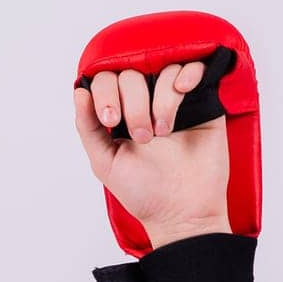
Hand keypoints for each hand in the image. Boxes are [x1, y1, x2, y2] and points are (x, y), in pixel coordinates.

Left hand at [73, 61, 231, 247]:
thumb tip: (79, 91)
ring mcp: (174, 101)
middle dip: (133, 104)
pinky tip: (183, 89)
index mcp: (120, 112)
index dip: (105, 93)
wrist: (181, 212)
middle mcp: (145, 101)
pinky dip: (187, 73)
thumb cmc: (143, 192)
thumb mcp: (104, 161)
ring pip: (163, 70)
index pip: (106, 80)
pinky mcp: (203, 102)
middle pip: (132, 74)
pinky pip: (194, 69)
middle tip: (142, 137)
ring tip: (163, 131)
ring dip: (160, 99)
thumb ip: (88, 127)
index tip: (111, 120)